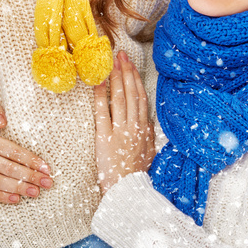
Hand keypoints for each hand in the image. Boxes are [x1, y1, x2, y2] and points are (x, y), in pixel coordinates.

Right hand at [0, 103, 53, 203]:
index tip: (47, 168)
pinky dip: (2, 197)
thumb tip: (2, 122)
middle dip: (30, 176)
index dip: (31, 160)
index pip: (12, 151)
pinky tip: (16, 199)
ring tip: (36, 192)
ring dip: (19, 188)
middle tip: (47, 183)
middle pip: (8, 168)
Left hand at [95, 51, 155, 194]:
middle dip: (126, 71)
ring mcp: (120, 131)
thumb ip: (149, 136)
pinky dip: (100, 95)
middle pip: (131, 93)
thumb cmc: (137, 174)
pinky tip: (97, 82)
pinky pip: (102, 112)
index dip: (136, 80)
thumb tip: (148, 123)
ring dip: (115, 77)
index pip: (141, 98)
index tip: (131, 65)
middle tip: (120, 55)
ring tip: (111, 62)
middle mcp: (134, 126)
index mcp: (145, 129)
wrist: (128, 192)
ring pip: (119, 98)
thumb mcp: (149, 153)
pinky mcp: (105, 138)